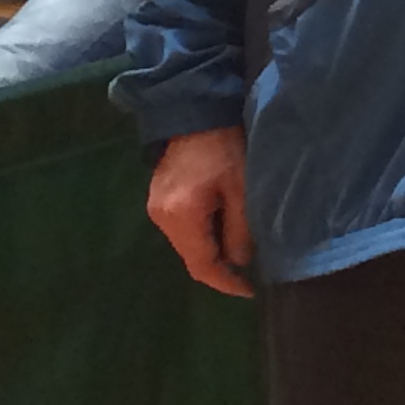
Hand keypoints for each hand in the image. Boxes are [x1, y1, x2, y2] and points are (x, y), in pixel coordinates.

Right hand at [146, 126, 254, 297]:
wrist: (194, 114)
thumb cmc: (224, 147)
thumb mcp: (242, 188)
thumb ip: (240, 229)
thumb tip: (239, 262)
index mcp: (181, 215)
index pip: (201, 264)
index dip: (225, 282)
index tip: (248, 290)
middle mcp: (161, 217)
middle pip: (191, 256)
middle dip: (219, 268)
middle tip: (248, 273)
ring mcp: (155, 208)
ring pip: (186, 244)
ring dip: (211, 250)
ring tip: (239, 249)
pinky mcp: (158, 199)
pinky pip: (181, 229)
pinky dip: (202, 235)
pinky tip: (222, 228)